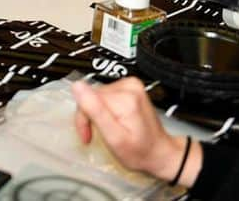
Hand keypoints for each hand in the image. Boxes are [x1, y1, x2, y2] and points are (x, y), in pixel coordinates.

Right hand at [71, 79, 196, 184]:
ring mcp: (131, 85)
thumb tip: (77, 85)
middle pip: (92, 95)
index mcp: (124, 98)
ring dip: (96, 112)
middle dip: (89, 115)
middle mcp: (129, 86)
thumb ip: (95, 111)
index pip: (88, 98)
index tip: (88, 135)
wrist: (161, 153)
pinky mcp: (130, 87)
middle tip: (94, 135)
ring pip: (97, 95)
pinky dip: (103, 108)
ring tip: (105, 129)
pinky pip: (105, 94)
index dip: (83, 118)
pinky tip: (111, 120)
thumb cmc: (139, 152)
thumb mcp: (114, 138)